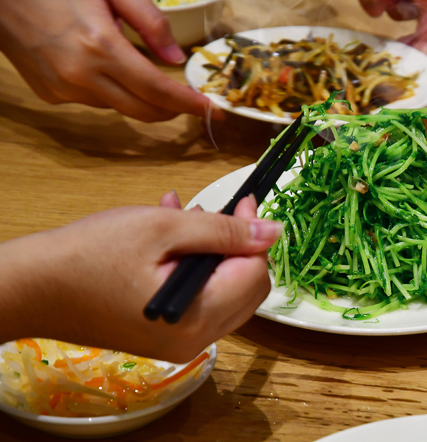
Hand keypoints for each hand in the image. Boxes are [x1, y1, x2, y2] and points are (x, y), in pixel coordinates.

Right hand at [0, 0, 222, 121]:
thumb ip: (152, 20)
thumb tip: (176, 59)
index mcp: (100, 46)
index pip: (158, 89)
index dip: (190, 104)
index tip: (214, 111)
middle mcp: (82, 76)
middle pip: (144, 110)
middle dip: (174, 110)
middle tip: (191, 100)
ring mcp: (64, 90)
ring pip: (121, 108)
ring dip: (142, 97)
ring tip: (136, 65)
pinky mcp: (52, 96)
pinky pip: (97, 103)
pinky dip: (113, 91)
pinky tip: (102, 65)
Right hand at [0, 191, 279, 362]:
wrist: (30, 287)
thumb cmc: (90, 254)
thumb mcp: (163, 229)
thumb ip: (223, 232)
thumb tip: (275, 232)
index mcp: (198, 317)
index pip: (256, 275)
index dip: (256, 236)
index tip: (242, 204)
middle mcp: (195, 340)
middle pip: (247, 288)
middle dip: (239, 245)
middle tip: (219, 210)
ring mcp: (179, 343)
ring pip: (224, 291)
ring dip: (214, 251)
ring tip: (185, 214)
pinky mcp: (164, 338)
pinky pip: (198, 300)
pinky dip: (194, 266)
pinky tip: (170, 232)